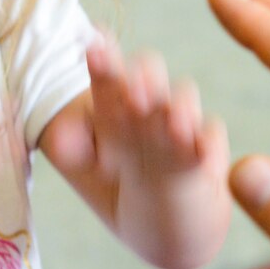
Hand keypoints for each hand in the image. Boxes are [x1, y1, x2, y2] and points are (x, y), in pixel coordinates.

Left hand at [42, 35, 230, 268]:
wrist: (158, 224)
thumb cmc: (119, 187)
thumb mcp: (86, 170)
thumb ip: (71, 148)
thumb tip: (58, 136)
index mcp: (113, 106)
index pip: (107, 75)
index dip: (102, 59)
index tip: (94, 44)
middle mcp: (147, 109)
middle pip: (150, 73)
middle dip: (145, 76)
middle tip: (134, 93)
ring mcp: (179, 128)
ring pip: (184, 99)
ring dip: (180, 106)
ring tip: (173, 124)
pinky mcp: (205, 155)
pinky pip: (210, 137)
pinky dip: (207, 142)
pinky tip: (200, 150)